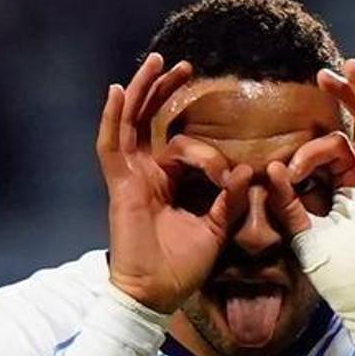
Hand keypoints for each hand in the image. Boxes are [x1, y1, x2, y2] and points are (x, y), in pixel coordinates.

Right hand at [97, 53, 249, 314]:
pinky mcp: (120, 185)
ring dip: (142, 92)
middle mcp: (145, 175)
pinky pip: (111, 145)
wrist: (155, 294)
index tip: (228, 174)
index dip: (208, 151)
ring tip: (155, 62)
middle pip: (149, 122)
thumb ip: (228, 200)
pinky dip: (113, 118)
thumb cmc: (181, 268)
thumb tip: (243, 171)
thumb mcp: (215, 229)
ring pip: (130, 124)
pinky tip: (119, 90)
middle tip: (183, 65)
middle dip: (164, 91)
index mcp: (166, 184)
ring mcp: (130, 178)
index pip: (182, 146)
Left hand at [267, 59, 354, 337]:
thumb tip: (268, 169)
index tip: (284, 168)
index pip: (331, 152)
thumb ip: (288, 203)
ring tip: (349, 68)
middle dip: (344, 98)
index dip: (307, 152)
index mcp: (347, 188)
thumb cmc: (340, 276)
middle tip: (322, 72)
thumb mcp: (305, 234)